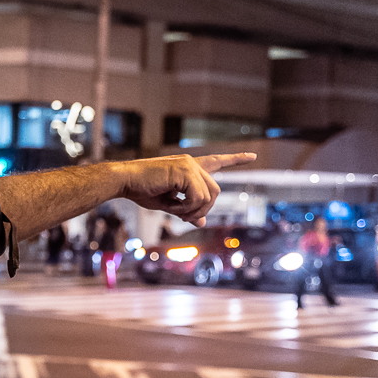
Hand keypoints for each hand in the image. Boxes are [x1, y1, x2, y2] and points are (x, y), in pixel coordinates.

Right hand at [117, 153, 254, 226]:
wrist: (125, 181)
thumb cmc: (141, 190)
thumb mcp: (168, 204)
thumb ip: (187, 210)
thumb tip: (203, 221)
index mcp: (188, 168)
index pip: (216, 161)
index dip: (235, 160)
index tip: (252, 156)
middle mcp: (191, 163)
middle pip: (215, 191)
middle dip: (204, 209)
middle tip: (185, 217)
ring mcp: (189, 165)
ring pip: (209, 196)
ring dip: (194, 210)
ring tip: (176, 211)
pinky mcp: (184, 171)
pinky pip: (198, 197)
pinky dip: (187, 208)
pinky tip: (173, 206)